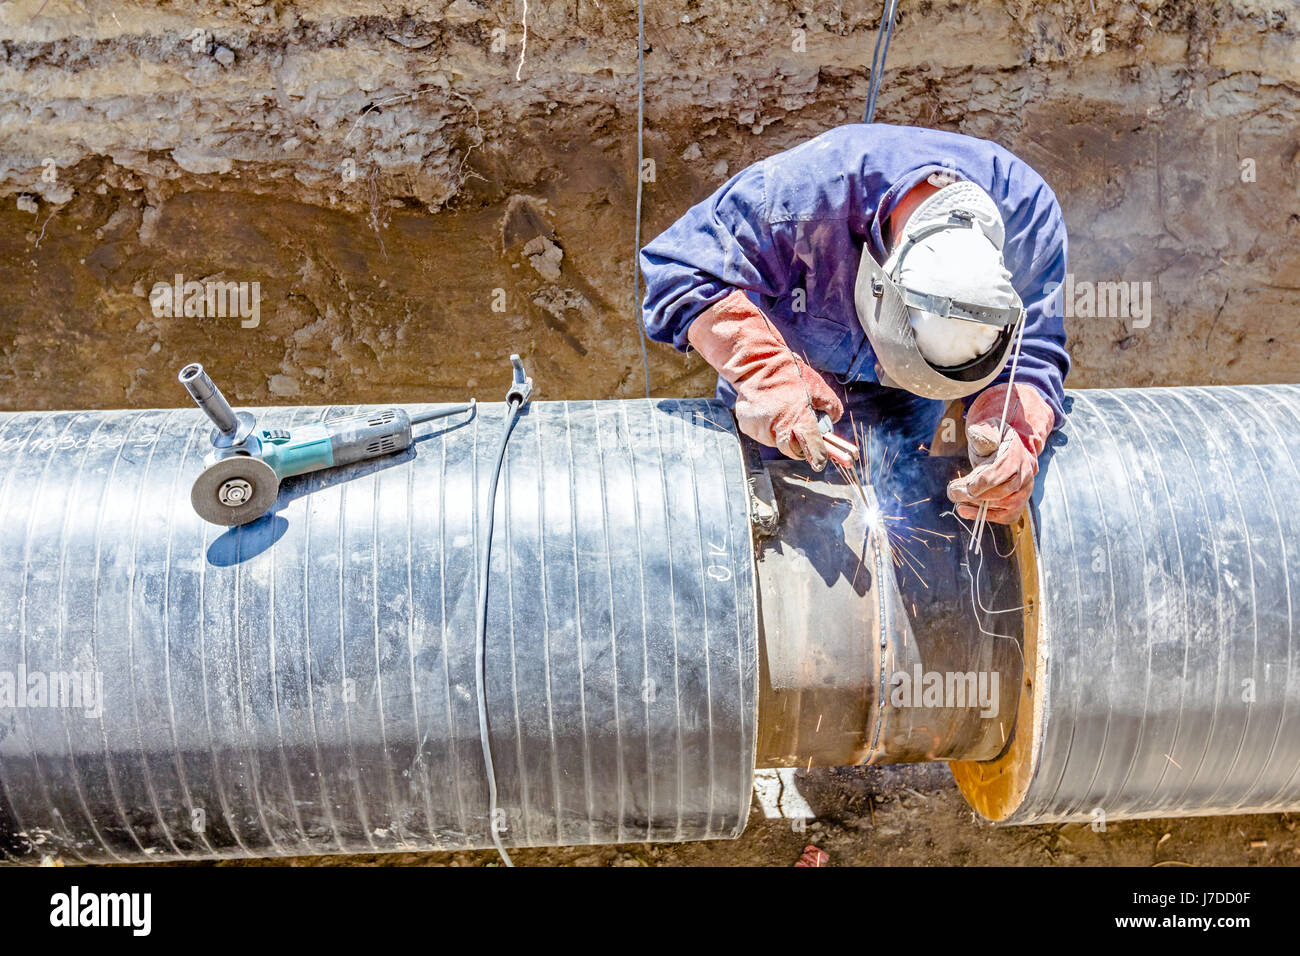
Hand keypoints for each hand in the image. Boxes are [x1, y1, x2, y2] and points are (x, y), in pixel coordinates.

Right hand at [688, 290, 845, 470]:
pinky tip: (768, 412)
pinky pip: (761, 435)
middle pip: (791, 450)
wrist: (758, 365)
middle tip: (800, 432)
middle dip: (798, 444)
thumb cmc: (790, 375)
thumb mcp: (819, 387)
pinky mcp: (747, 426)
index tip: (821, 460)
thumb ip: (832, 408)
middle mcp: (777, 426)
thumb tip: (832, 423)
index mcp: (798, 417)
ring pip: (774, 443)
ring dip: (780, 434)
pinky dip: (766, 428)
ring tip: (780, 413)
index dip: (818, 455)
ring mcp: (760, 427)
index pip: (811, 447)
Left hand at [946, 383, 1053, 523]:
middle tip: (953, 493)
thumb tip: (975, 433)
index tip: (957, 485)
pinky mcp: (1020, 504)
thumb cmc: (994, 442)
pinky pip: (1005, 516)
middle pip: (1002, 491)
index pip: (1000, 472)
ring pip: (1003, 505)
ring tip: (958, 503)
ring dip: (977, 507)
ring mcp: (1025, 491)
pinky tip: (965, 511)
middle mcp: (1025, 474)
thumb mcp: (988, 432)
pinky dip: (985, 516)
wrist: (1008, 451)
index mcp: (1016, 455)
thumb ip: (982, 434)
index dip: (978, 482)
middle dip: (975, 496)